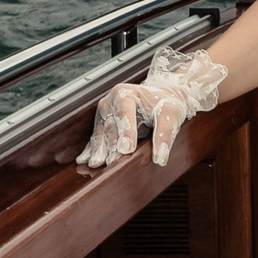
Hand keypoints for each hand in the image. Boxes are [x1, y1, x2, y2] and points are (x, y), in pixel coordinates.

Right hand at [75, 44, 227, 172]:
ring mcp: (105, 113)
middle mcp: (110, 101)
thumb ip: (165, 134)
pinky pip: (97, 137)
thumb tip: (160, 158)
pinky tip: (86, 160)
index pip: (124, 113)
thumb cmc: (166, 103)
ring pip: (101, 134)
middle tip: (113, 163)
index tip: (127, 149)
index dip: (126, 131)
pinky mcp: (103, 123)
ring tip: (97, 164)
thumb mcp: (171, 114)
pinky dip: (93, 149)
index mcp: (126, 93)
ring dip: (100, 150)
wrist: (161, 96)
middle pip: (111, 126)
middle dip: (112, 145)